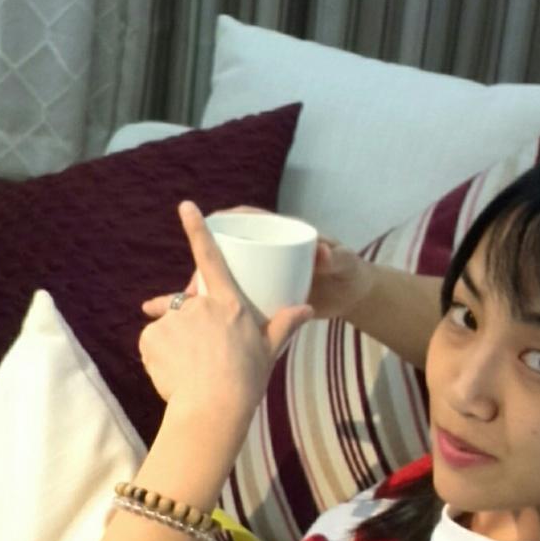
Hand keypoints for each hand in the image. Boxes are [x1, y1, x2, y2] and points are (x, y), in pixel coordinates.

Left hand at [137, 202, 311, 428]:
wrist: (213, 409)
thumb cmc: (246, 381)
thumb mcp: (268, 350)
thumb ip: (284, 324)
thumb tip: (308, 309)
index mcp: (228, 303)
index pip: (210, 258)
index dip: (197, 229)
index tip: (186, 206)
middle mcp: (200, 305)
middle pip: (190, 307)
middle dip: (194, 331)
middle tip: (204, 361)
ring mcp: (174, 319)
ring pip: (170, 327)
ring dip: (177, 344)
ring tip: (191, 372)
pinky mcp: (152, 336)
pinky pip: (153, 343)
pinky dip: (159, 356)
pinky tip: (173, 374)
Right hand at [141, 205, 371, 326]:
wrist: (352, 296)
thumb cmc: (348, 271)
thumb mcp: (343, 263)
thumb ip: (334, 257)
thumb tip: (321, 250)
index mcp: (279, 234)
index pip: (247, 219)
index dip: (225, 219)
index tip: (203, 220)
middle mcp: (265, 251)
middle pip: (226, 252)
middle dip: (203, 266)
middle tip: (192, 289)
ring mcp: (261, 272)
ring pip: (224, 277)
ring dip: (203, 290)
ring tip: (187, 308)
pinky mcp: (262, 292)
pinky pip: (234, 296)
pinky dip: (217, 306)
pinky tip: (200, 321)